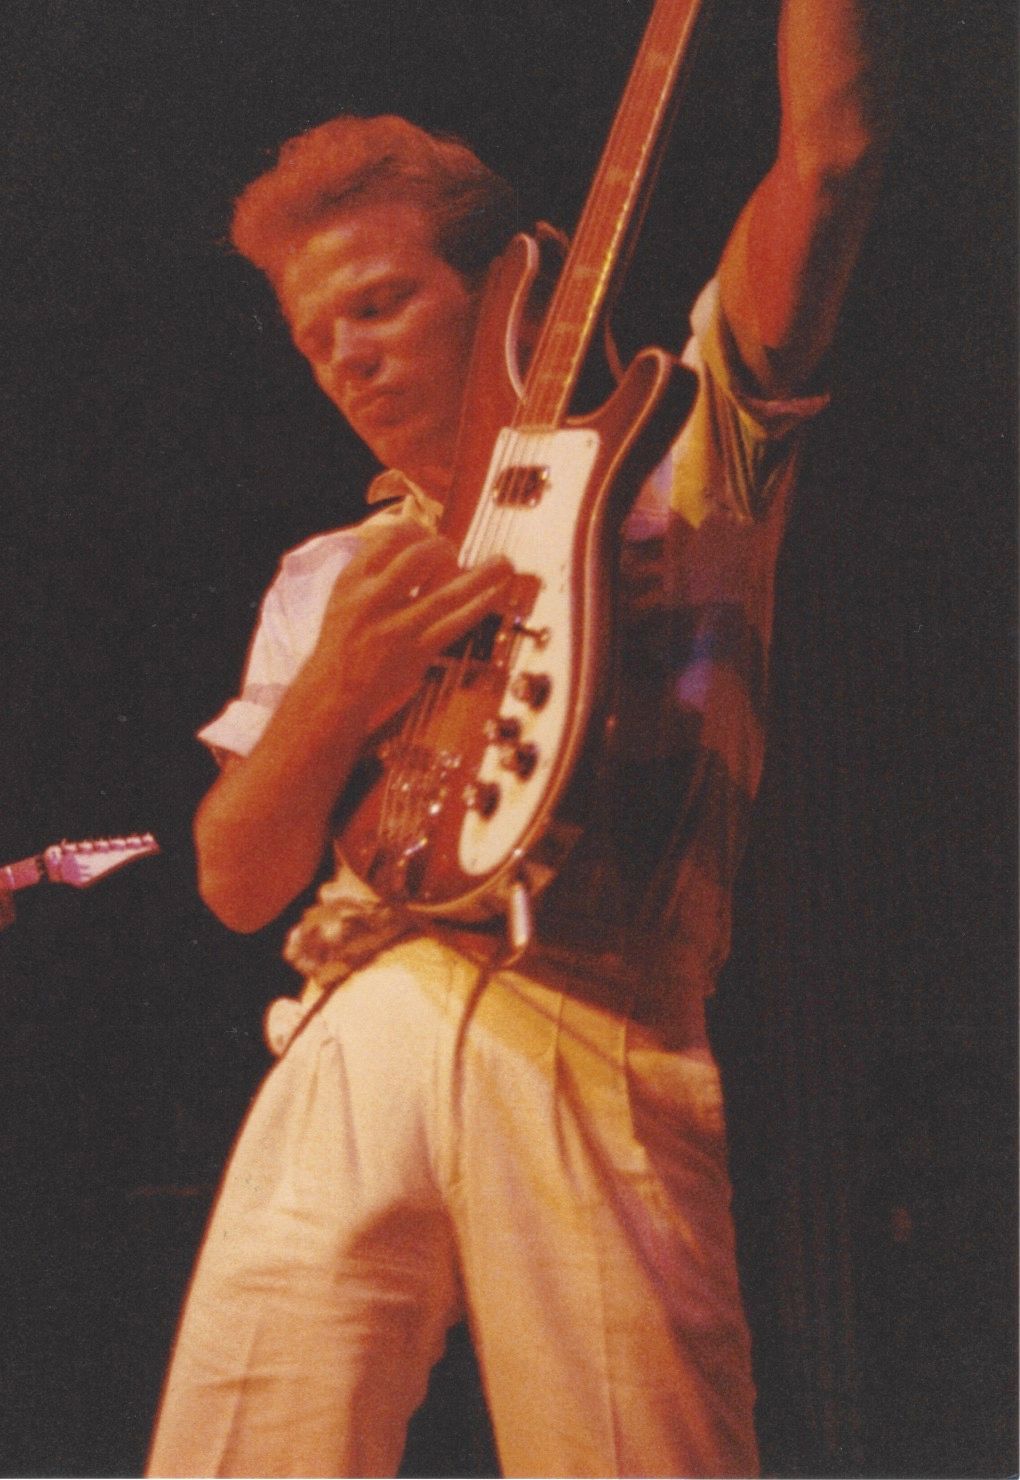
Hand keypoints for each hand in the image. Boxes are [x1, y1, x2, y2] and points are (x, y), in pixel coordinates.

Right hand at [309, 520, 513, 732]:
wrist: (332, 693)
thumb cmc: (342, 643)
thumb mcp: (343, 596)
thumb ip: (373, 569)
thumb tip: (414, 542)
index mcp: (352, 580)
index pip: (390, 538)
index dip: (417, 531)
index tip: (427, 536)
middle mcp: (372, 600)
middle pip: (418, 558)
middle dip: (443, 549)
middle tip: (452, 551)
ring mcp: (396, 629)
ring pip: (445, 594)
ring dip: (480, 576)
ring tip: (504, 563)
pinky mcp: (416, 653)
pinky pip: (455, 625)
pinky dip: (478, 607)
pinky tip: (495, 594)